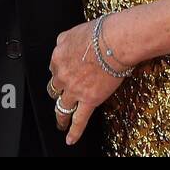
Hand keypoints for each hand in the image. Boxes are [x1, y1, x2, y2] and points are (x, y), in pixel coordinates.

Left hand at [47, 18, 127, 144]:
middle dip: (58, 91)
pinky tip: (70, 139)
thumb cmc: (101, 32)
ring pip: (62, 106)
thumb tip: (63, 43)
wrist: (115, 42)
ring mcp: (74, 89)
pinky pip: (79, 120)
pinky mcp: (89, 100)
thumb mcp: (76, 30)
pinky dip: (73, 132)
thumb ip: (65, 39)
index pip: (54, 68)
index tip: (64, 74)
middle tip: (61, 96)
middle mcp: (63, 74)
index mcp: (58, 56)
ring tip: (60, 121)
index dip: (60, 71)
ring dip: (60, 115)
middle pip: (55, 87)